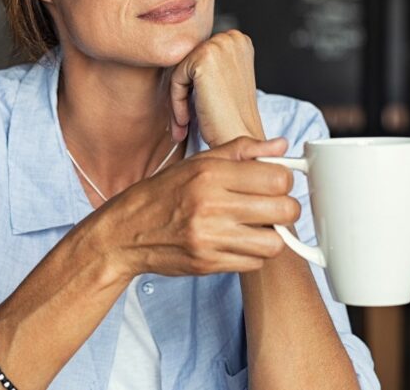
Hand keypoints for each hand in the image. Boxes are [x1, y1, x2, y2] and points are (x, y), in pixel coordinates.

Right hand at [103, 136, 299, 276]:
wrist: (125, 231)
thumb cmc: (162, 193)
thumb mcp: (197, 163)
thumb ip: (241, 151)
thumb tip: (280, 146)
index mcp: (210, 174)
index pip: (277, 178)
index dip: (283, 180)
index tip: (273, 182)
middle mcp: (210, 205)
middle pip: (284, 209)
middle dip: (284, 207)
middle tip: (270, 206)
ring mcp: (210, 237)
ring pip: (274, 242)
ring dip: (270, 235)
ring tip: (254, 226)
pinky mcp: (208, 263)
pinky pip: (254, 263)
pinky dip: (252, 254)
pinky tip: (236, 241)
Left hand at [168, 29, 263, 147]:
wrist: (240, 139)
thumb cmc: (231, 117)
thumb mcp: (223, 81)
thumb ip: (208, 64)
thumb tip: (177, 54)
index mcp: (238, 40)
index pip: (198, 56)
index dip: (193, 86)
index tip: (194, 109)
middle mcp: (232, 37)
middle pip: (188, 62)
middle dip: (184, 92)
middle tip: (184, 121)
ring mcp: (219, 45)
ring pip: (180, 70)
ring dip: (178, 99)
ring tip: (184, 123)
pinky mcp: (204, 58)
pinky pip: (176, 79)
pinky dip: (176, 102)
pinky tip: (185, 121)